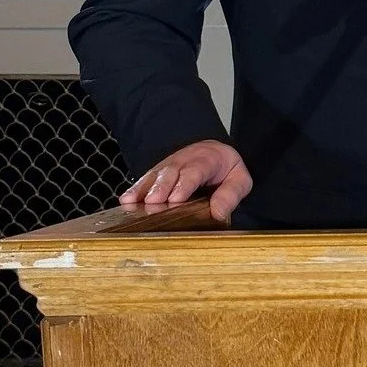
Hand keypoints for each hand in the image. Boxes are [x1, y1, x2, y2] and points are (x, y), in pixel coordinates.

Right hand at [120, 139, 252, 222]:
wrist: (215, 153)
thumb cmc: (227, 171)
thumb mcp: (240, 180)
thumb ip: (231, 195)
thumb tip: (218, 213)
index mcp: (208, 159)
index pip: (195, 170)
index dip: (184, 184)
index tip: (176, 199)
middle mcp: (185, 159)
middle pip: (170, 172)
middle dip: (161, 187)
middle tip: (153, 203)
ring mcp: (169, 165)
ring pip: (155, 175)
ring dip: (144, 189)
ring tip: (133, 203)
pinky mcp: (159, 173)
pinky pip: (145, 179)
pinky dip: (135, 190)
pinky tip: (126, 201)